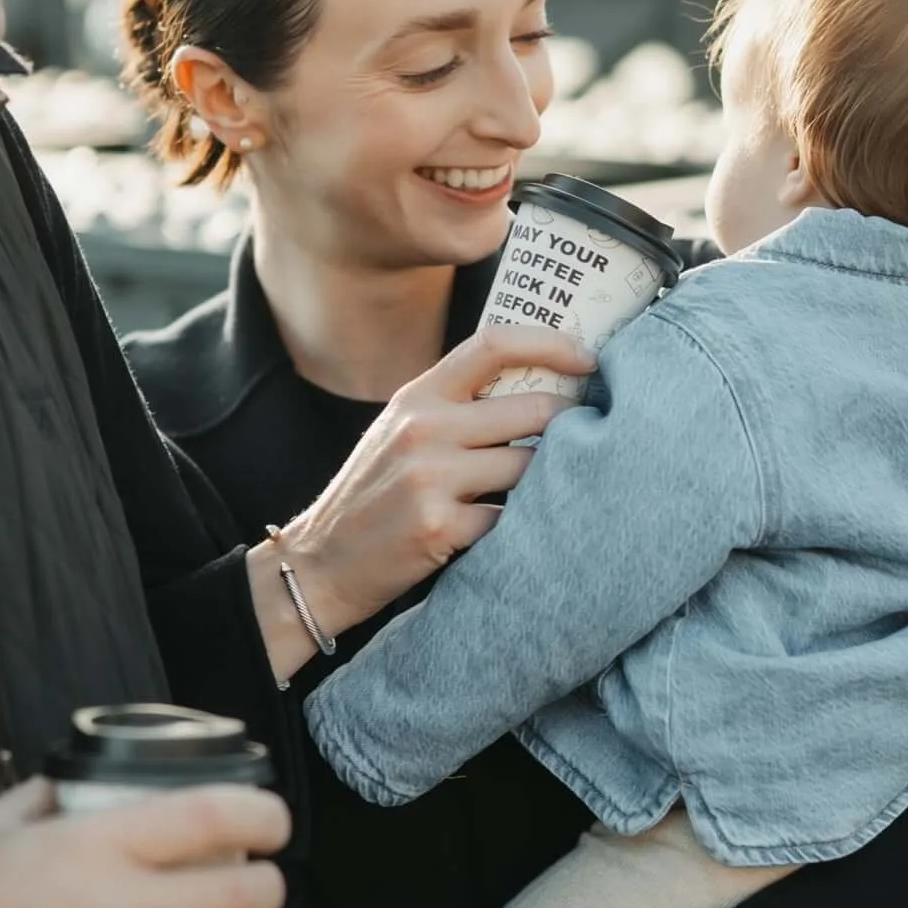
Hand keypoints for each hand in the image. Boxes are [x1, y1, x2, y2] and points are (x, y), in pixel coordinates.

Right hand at [262, 326, 594, 650]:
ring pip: (531, 467)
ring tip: (542, 494)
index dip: (550, 344)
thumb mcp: (399, 432)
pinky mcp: (439, 527)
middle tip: (585, 441)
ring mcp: (430, 478)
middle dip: (570, 426)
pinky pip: (511, 518)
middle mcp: (423, 429)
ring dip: (547, 482)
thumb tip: (539, 386)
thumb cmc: (372, 496)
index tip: (587, 359)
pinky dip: (521, 527)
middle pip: (533, 409)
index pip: (493, 344)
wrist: (320, 563)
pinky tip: (509, 533)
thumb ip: (453, 406)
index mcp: (417, 397)